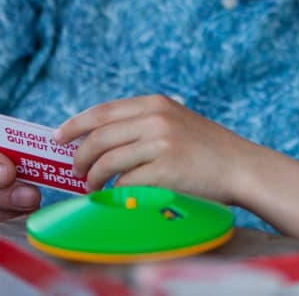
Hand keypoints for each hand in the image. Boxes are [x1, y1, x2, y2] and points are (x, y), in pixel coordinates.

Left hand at [54, 95, 254, 203]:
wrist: (241, 166)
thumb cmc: (206, 149)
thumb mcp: (175, 120)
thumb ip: (142, 122)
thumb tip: (95, 137)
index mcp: (155, 103)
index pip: (102, 112)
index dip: (74, 125)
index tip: (57, 137)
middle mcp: (156, 119)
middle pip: (98, 138)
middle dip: (79, 157)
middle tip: (75, 171)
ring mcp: (161, 144)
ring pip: (106, 161)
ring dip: (92, 178)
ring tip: (91, 187)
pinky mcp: (165, 171)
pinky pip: (124, 183)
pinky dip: (115, 191)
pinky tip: (117, 194)